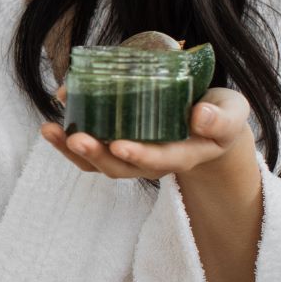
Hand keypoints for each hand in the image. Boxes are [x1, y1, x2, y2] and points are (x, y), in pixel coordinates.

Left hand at [39, 87, 255, 181]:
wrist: (209, 126)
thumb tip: (200, 115)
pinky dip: (67, 141)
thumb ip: (222, 117)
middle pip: (121, 167)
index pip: (161, 160)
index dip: (140, 155)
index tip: (120, 145)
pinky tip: (50, 125)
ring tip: (49, 131)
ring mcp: (132, 155)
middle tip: (75, 137)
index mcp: (184, 154)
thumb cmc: (220, 116)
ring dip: (72, 150)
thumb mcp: (231, 114)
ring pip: (99, 163)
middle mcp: (153, 160)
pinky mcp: (117, 144)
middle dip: (96, 155)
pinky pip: (89, 151)